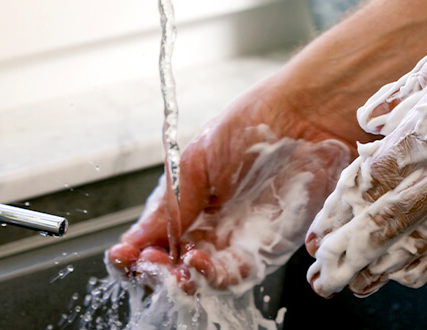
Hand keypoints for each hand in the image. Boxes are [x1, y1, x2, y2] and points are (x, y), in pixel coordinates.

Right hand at [106, 88, 356, 293]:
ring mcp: (237, 239)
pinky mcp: (266, 248)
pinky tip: (199, 262)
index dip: (136, 252)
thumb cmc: (252, 125)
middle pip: (175, 264)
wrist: (304, 116)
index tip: (122, 255)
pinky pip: (236, 275)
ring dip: (184, 279)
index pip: (155, 239)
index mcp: (189, 202)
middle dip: (156, 270)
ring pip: (203, 277)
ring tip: (175, 269)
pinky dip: (215, 277)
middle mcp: (211, 225)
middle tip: (147, 264)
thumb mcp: (196, 163)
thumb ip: (171, 207)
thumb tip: (135, 239)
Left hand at [304, 11, 426, 297]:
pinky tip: (408, 276)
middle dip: (349, 256)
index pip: (367, 185)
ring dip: (381, 271)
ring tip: (354, 288)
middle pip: (385, 226)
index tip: (319, 233)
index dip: (339, 213)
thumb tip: (371, 120)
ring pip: (420, 245)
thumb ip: (406, 91)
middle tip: (323, 279)